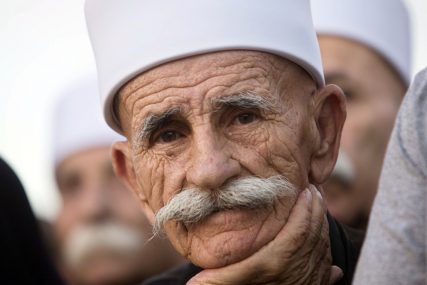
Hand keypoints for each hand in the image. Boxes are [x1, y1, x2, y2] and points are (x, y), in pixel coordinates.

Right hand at [187, 185, 342, 284]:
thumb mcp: (214, 282)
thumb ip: (217, 266)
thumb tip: (221, 247)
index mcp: (272, 264)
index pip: (298, 230)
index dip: (305, 209)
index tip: (306, 191)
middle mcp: (293, 274)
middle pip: (313, 236)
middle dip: (317, 210)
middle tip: (315, 191)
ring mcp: (304, 284)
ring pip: (321, 250)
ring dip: (322, 227)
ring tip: (318, 209)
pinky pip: (324, 270)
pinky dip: (326, 253)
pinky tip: (326, 247)